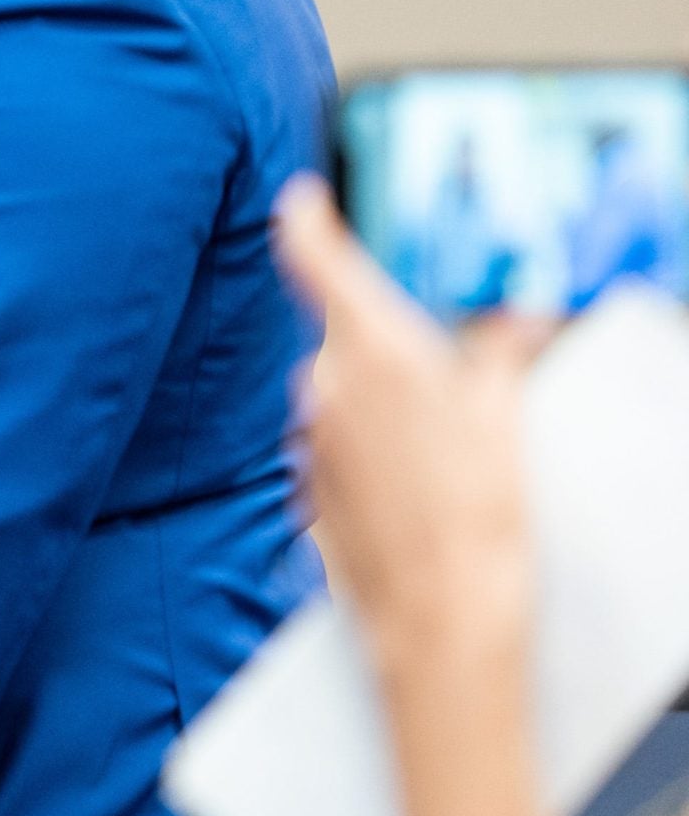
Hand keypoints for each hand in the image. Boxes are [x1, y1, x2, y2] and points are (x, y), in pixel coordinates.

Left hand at [272, 176, 549, 668]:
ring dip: (383, 405)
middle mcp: (324, 385)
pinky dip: (372, 452)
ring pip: (343, 393)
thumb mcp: (504, 414)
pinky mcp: (308, 485)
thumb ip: (498, 352)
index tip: (301, 197)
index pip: (315, 258)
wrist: (442, 618)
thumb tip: (514, 322)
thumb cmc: (478, 516)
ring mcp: (311, 437)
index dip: (305, 220)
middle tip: (450, 379)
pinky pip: (339, 446)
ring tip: (443, 451)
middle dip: (390, 344)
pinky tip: (416, 486)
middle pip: (345, 334)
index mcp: (370, 348)